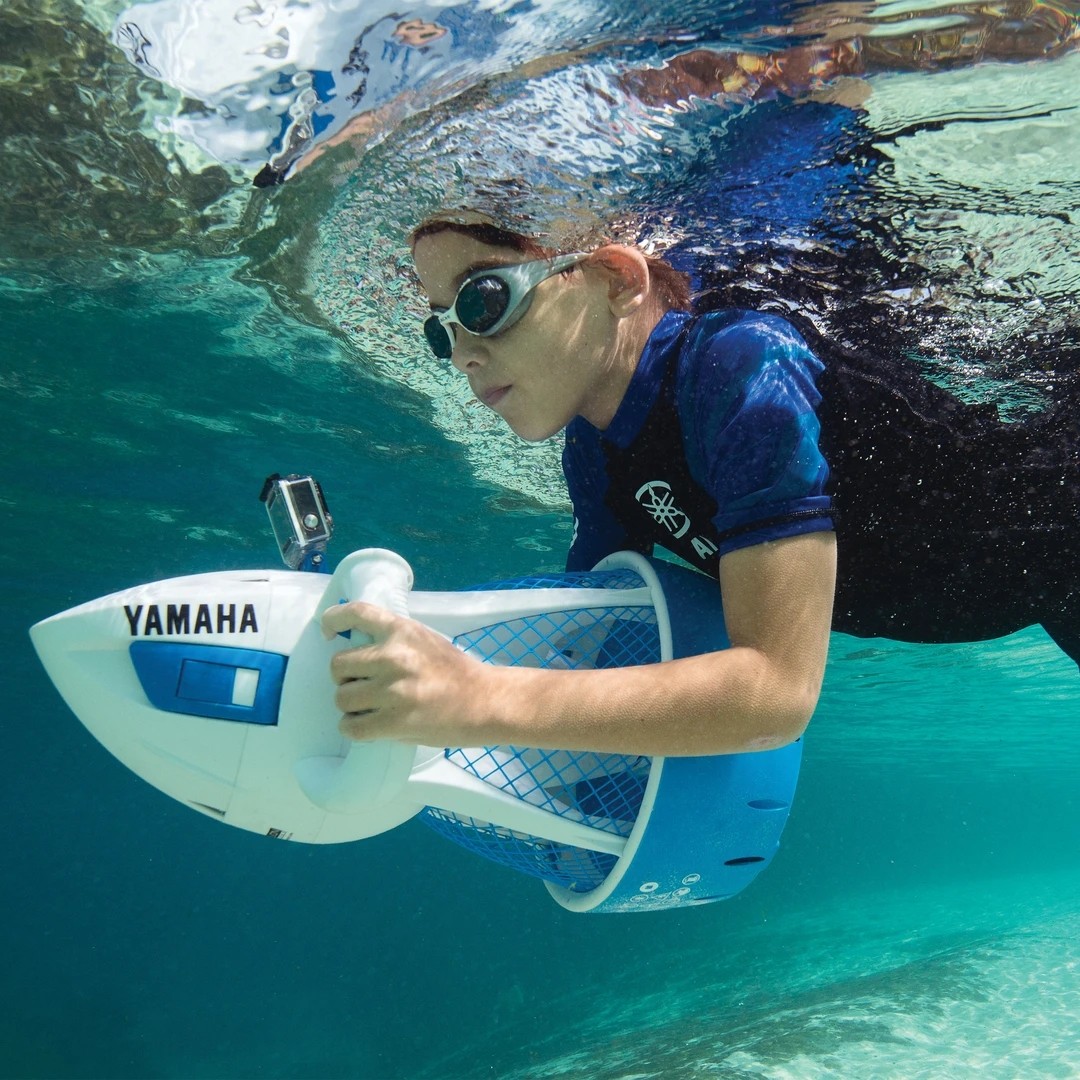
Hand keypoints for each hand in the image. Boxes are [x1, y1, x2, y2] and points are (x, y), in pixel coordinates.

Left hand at [321, 601, 493, 745]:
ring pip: (341, 698)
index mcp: (402, 630)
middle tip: (364, 686)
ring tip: (372, 708)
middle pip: (338, 665)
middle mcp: (394, 656)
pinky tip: (369, 726)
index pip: (354, 613)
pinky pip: (350, 726)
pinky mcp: (394, 721)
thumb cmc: (455, 672)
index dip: (332, 620)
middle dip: (346, 678)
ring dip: (351, 706)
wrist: (485, 702)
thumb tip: (356, 648)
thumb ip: (393, 639)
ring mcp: (393, 690)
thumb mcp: (425, 640)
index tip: (329, 632)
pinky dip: (354, 728)